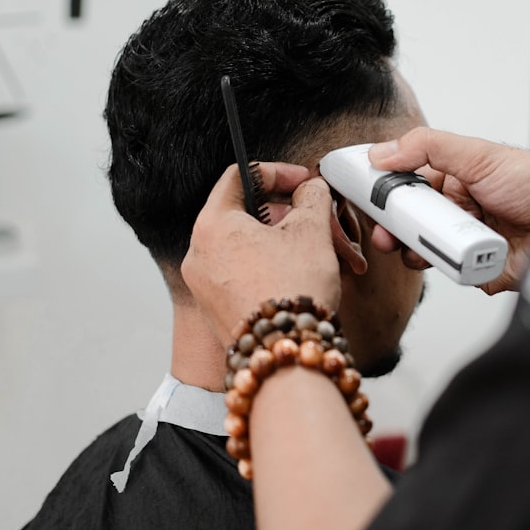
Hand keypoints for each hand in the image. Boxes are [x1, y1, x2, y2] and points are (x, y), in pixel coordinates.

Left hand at [182, 163, 341, 342]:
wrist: (286, 357)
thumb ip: (312, 197)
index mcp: (212, 225)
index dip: (279, 173)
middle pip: (251, 217)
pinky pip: (248, 277)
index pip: (241, 177)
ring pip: (254, 250)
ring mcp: (206, 287)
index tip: (305, 182)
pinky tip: (309, 280)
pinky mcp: (219, 312)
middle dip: (296, 219)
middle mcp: (199, 255)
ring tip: (331, 258)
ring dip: (294, 247)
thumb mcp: (311, 229)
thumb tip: (310, 190)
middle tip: (325, 225)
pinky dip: (278, 270)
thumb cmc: (292, 292)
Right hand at [368, 127, 529, 293]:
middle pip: (414, 223)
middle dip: (395, 229)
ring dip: (416, 252)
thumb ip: (427, 148)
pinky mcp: (482, 271)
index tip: (367, 200)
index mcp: (457, 180)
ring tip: (413, 250)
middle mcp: (461, 210)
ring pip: (428, 252)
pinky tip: (450, 263)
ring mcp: (470, 242)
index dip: (388, 195)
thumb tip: (383, 152)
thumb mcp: (478, 155)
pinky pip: (455, 276)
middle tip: (384, 235)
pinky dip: (449, 272)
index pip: (410, 187)